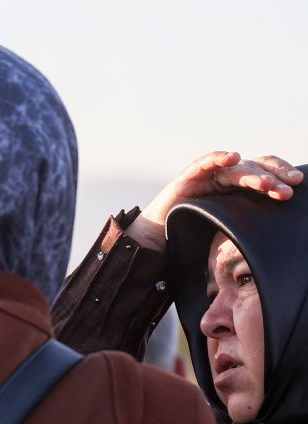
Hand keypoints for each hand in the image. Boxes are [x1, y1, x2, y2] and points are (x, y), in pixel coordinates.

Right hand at [125, 151, 302, 251]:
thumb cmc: (192, 232)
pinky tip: (233, 157)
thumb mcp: (227, 226)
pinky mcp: (189, 177)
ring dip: (253, 175)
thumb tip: (277, 230)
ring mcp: (208, 175)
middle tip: (288, 188)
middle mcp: (226, 176)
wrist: (159, 236)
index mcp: (238, 187)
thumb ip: (246, 221)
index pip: (265, 173)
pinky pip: (205, 163)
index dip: (280, 176)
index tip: (296, 187)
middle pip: (257, 167)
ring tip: (267, 185)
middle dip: (274, 176)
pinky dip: (218, 158)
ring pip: (237, 169)